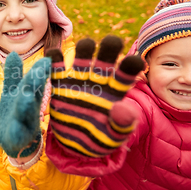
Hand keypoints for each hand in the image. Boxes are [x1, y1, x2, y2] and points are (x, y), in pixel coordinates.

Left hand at [0, 52, 50, 157]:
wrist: (14, 141)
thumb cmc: (17, 111)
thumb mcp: (13, 91)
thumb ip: (13, 74)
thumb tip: (13, 53)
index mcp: (31, 94)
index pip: (36, 80)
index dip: (40, 71)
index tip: (47, 59)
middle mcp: (31, 107)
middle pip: (34, 94)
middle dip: (35, 83)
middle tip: (39, 71)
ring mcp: (26, 122)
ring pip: (26, 112)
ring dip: (27, 104)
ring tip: (27, 96)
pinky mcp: (18, 136)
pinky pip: (18, 133)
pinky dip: (17, 130)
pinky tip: (15, 127)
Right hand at [46, 35, 143, 157]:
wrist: (76, 147)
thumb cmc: (100, 139)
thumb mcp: (114, 136)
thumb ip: (122, 124)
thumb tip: (122, 108)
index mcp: (116, 89)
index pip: (127, 71)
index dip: (132, 64)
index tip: (136, 61)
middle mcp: (98, 80)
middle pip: (106, 56)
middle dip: (109, 46)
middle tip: (113, 42)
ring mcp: (78, 80)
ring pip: (83, 55)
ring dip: (85, 47)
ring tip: (87, 47)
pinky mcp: (60, 85)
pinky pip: (57, 66)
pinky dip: (54, 57)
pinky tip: (55, 54)